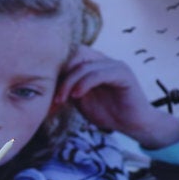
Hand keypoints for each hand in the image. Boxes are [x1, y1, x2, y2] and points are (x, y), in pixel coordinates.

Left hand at [55, 45, 178, 148]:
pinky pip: (99, 73)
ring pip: (85, 65)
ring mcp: (114, 65)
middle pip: (76, 54)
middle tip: (54, 96)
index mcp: (94, 64)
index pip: (70, 55)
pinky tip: (76, 96)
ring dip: (69, 83)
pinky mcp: (123, 74)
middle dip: (61, 74)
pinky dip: (84, 84)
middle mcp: (104, 61)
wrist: (133, 125)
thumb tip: (45, 89)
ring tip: (62, 100)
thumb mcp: (81, 101)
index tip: (46, 92)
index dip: (56, 70)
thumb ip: (68, 90)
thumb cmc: (107, 113)